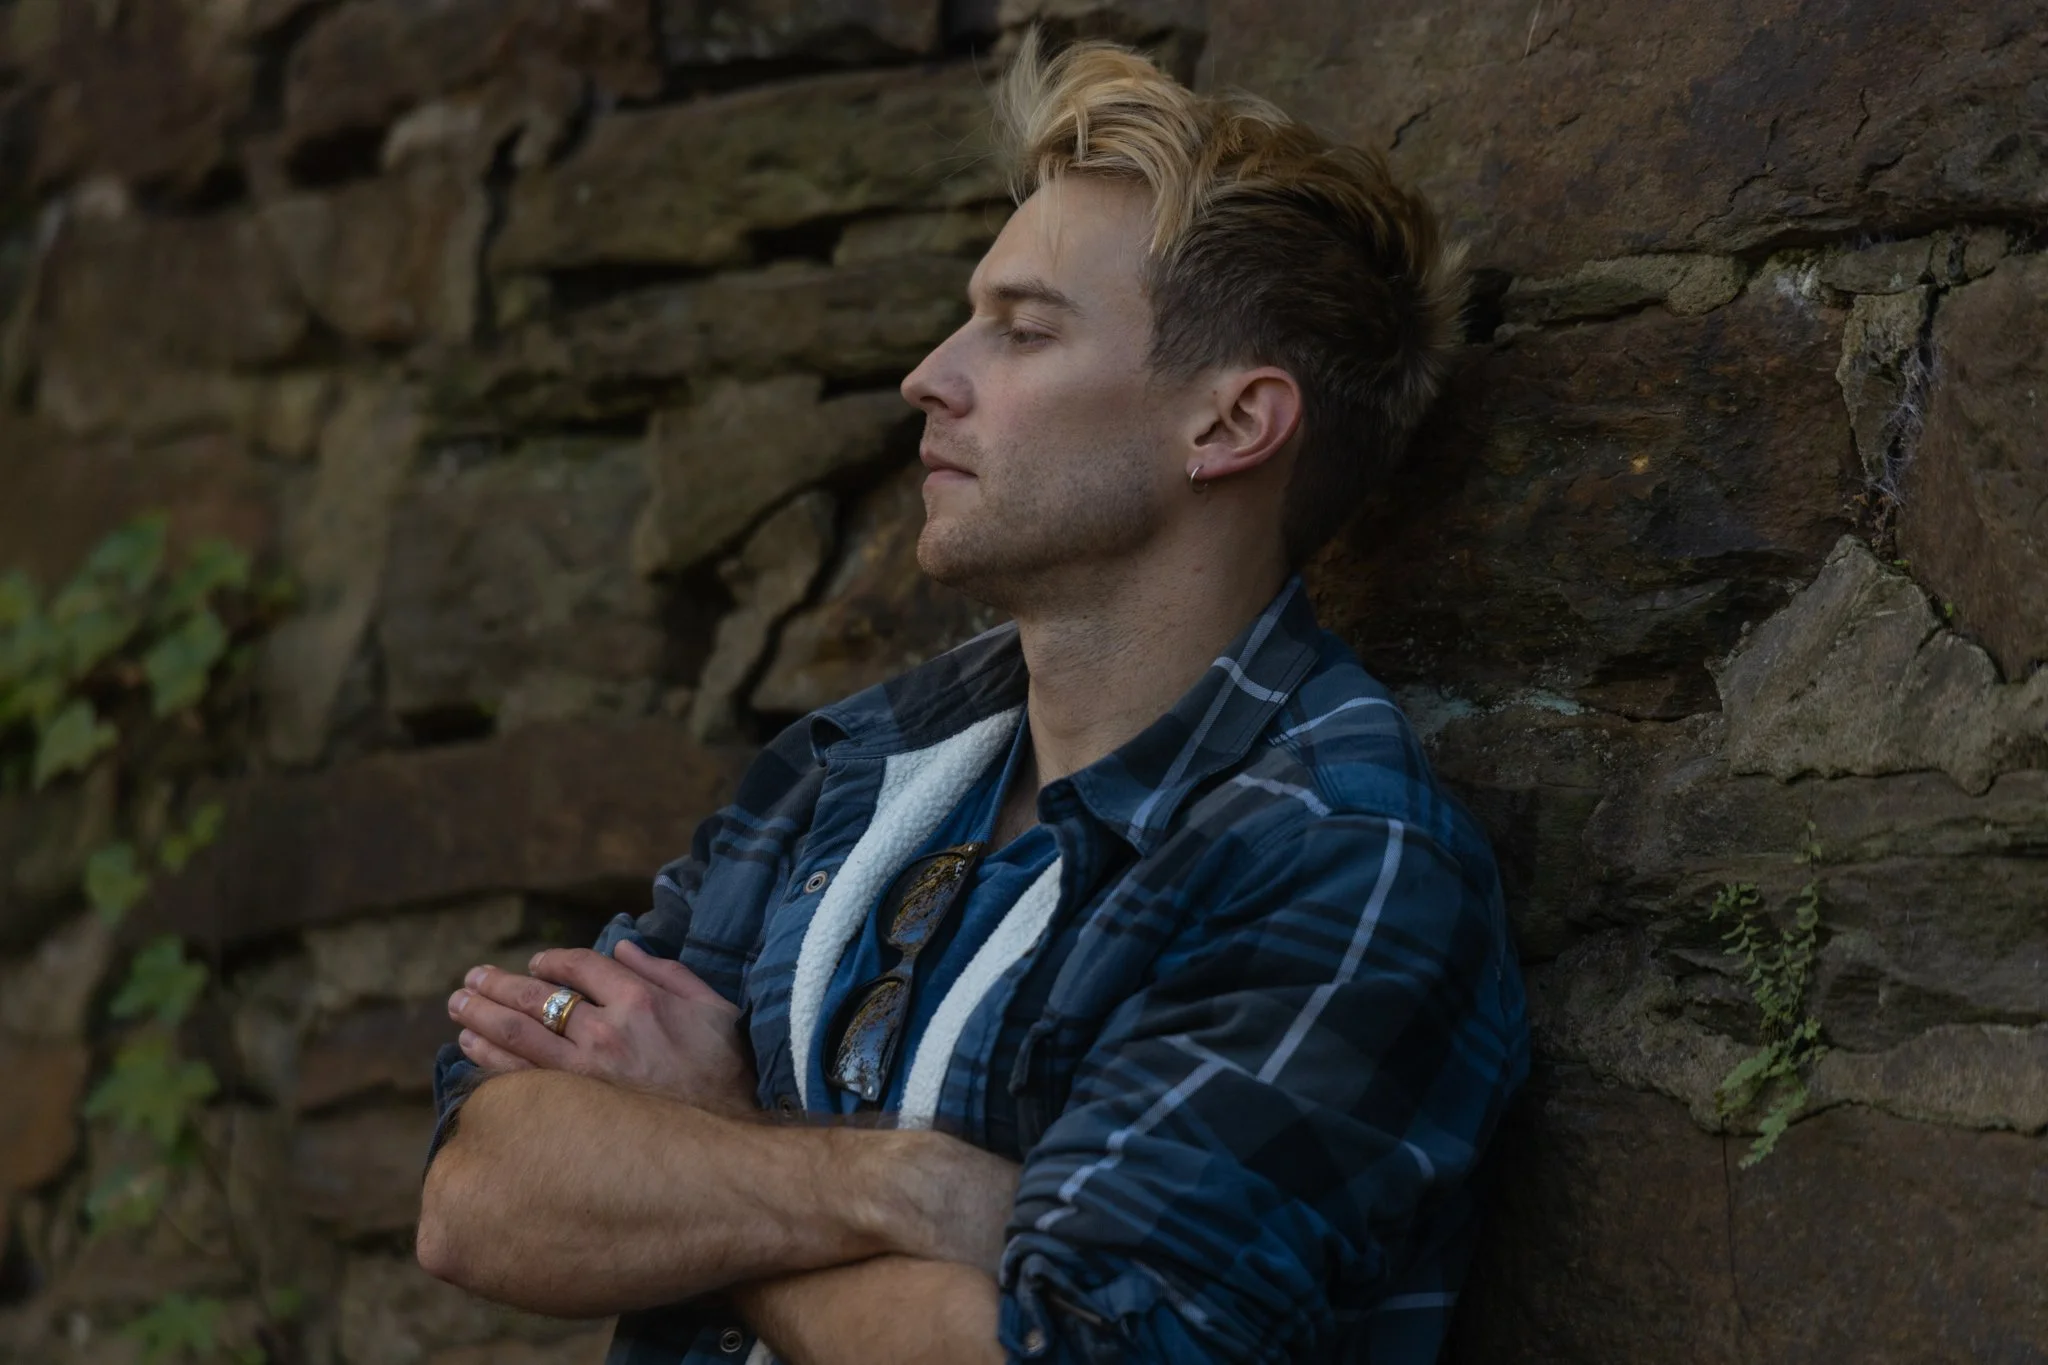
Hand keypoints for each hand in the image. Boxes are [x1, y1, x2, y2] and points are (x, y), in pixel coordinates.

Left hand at [447, 940, 758, 1118]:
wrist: (728, 1142)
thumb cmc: (726, 1071)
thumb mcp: (713, 1007)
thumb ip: (666, 971)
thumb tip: (623, 947)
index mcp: (641, 1000)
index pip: (580, 965)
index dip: (552, 960)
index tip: (535, 963)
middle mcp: (606, 1030)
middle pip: (538, 996)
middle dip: (499, 984)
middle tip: (472, 977)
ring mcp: (585, 1073)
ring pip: (517, 1034)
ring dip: (481, 1014)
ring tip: (459, 1004)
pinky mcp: (572, 1109)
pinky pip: (518, 1077)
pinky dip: (489, 1057)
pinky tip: (471, 1045)